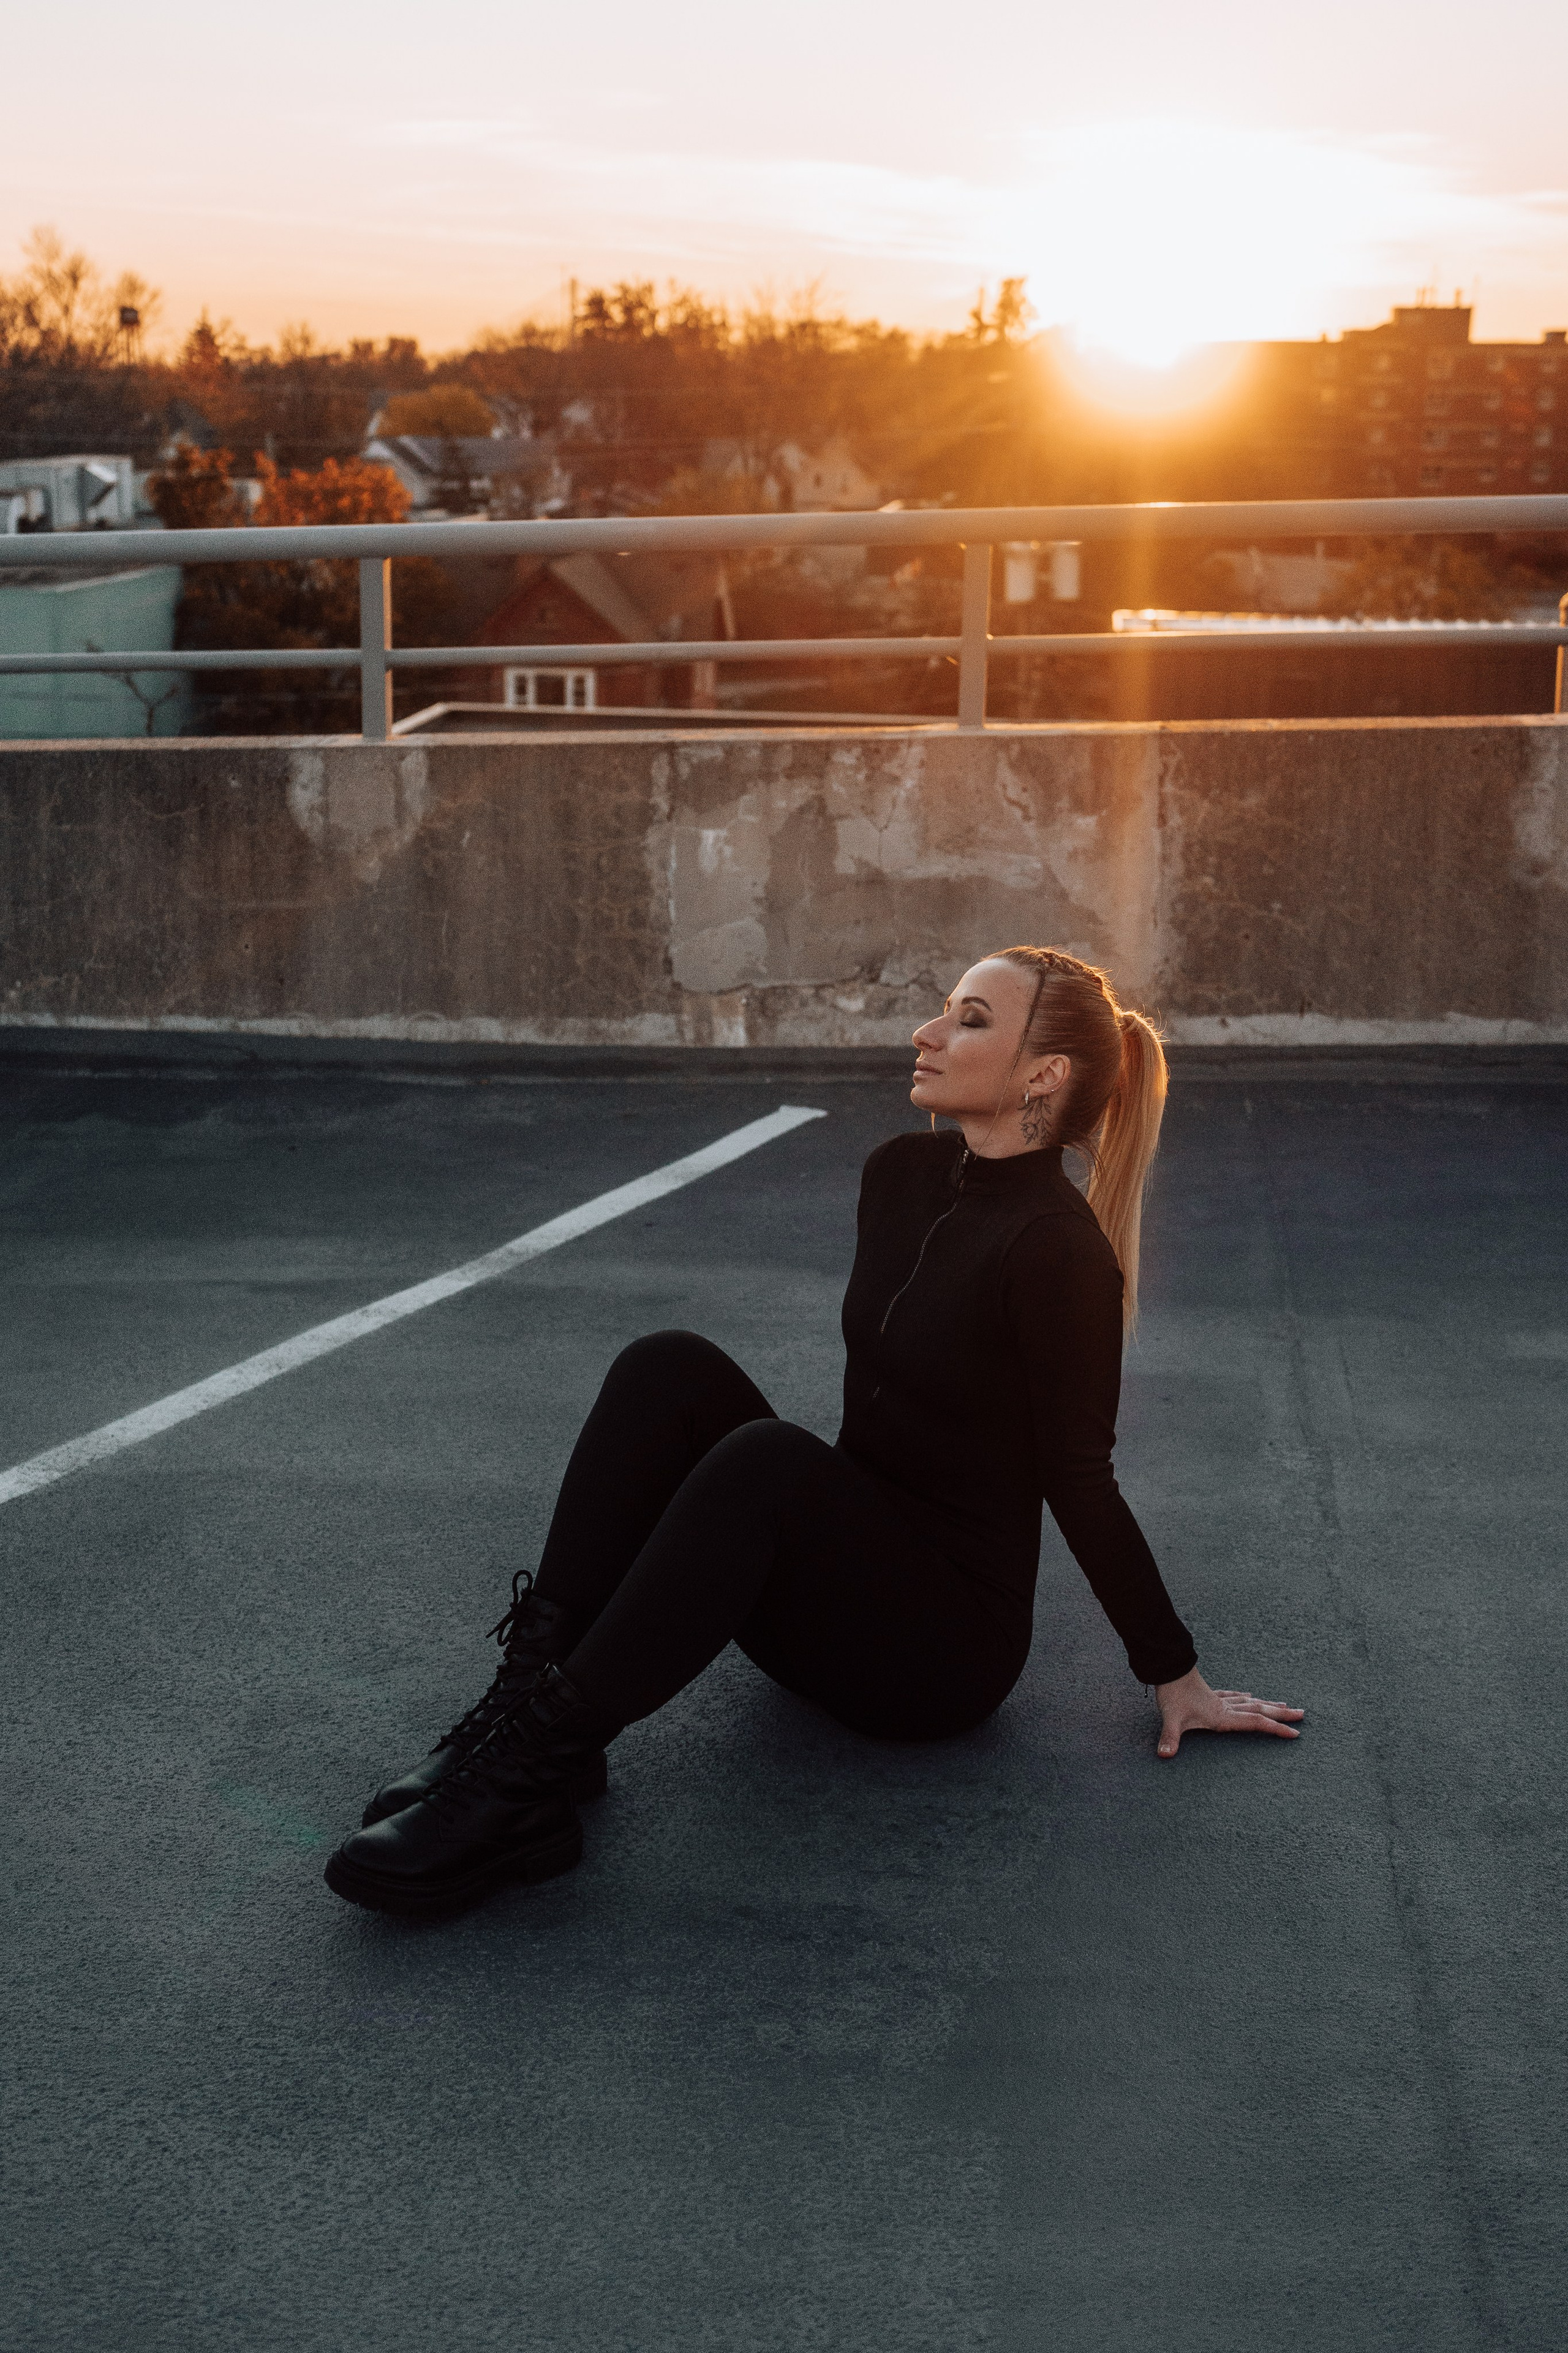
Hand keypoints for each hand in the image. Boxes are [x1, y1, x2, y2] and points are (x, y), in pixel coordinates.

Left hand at [1153, 1666, 1303, 1759]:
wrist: (1167, 1668)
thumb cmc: (1171, 1694)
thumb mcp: (1171, 1719)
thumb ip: (1170, 1738)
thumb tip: (1163, 1755)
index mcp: (1222, 1716)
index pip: (1256, 1722)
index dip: (1276, 1728)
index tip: (1295, 1733)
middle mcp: (1225, 1707)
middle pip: (1259, 1710)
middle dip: (1281, 1715)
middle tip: (1302, 1715)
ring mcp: (1218, 1699)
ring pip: (1249, 1702)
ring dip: (1267, 1704)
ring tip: (1284, 1704)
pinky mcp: (1209, 1693)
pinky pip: (1233, 1696)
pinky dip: (1243, 1697)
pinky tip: (1248, 1694)